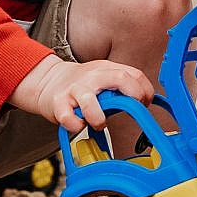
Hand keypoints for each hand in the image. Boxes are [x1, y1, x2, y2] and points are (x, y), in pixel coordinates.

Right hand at [13, 55, 156, 138]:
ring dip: (98, 117)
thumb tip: (146, 102)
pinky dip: (75, 125)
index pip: (134, 74)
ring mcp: (75, 89)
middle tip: (133, 108)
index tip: (145, 103)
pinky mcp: (59, 103)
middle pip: (119, 78)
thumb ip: (123, 87)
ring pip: (89, 101)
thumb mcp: (104, 78)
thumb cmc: (83, 85)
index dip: (145, 90)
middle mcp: (93, 77)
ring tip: (100, 123)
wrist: (49, 82)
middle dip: (132, 94)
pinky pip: (67, 116)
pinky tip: (79, 126)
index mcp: (106, 69)